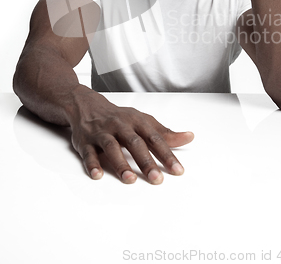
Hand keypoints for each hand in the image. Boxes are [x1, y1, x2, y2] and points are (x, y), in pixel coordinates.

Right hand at [70, 89, 193, 183]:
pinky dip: (92, 164)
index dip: (167, 154)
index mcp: (136, 121)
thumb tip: (189, 137)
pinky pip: (88, 153)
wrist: (87, 105)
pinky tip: (98, 175)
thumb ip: (165, 133)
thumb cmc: (120, 117)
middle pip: (134, 143)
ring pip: (111, 147)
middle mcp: (120, 126)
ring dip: (120, 164)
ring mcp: (102, 133)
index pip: (154, 138)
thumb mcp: (143, 121)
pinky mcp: (85, 141)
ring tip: (130, 180)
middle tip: (157, 179)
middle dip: (146, 161)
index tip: (177, 170)